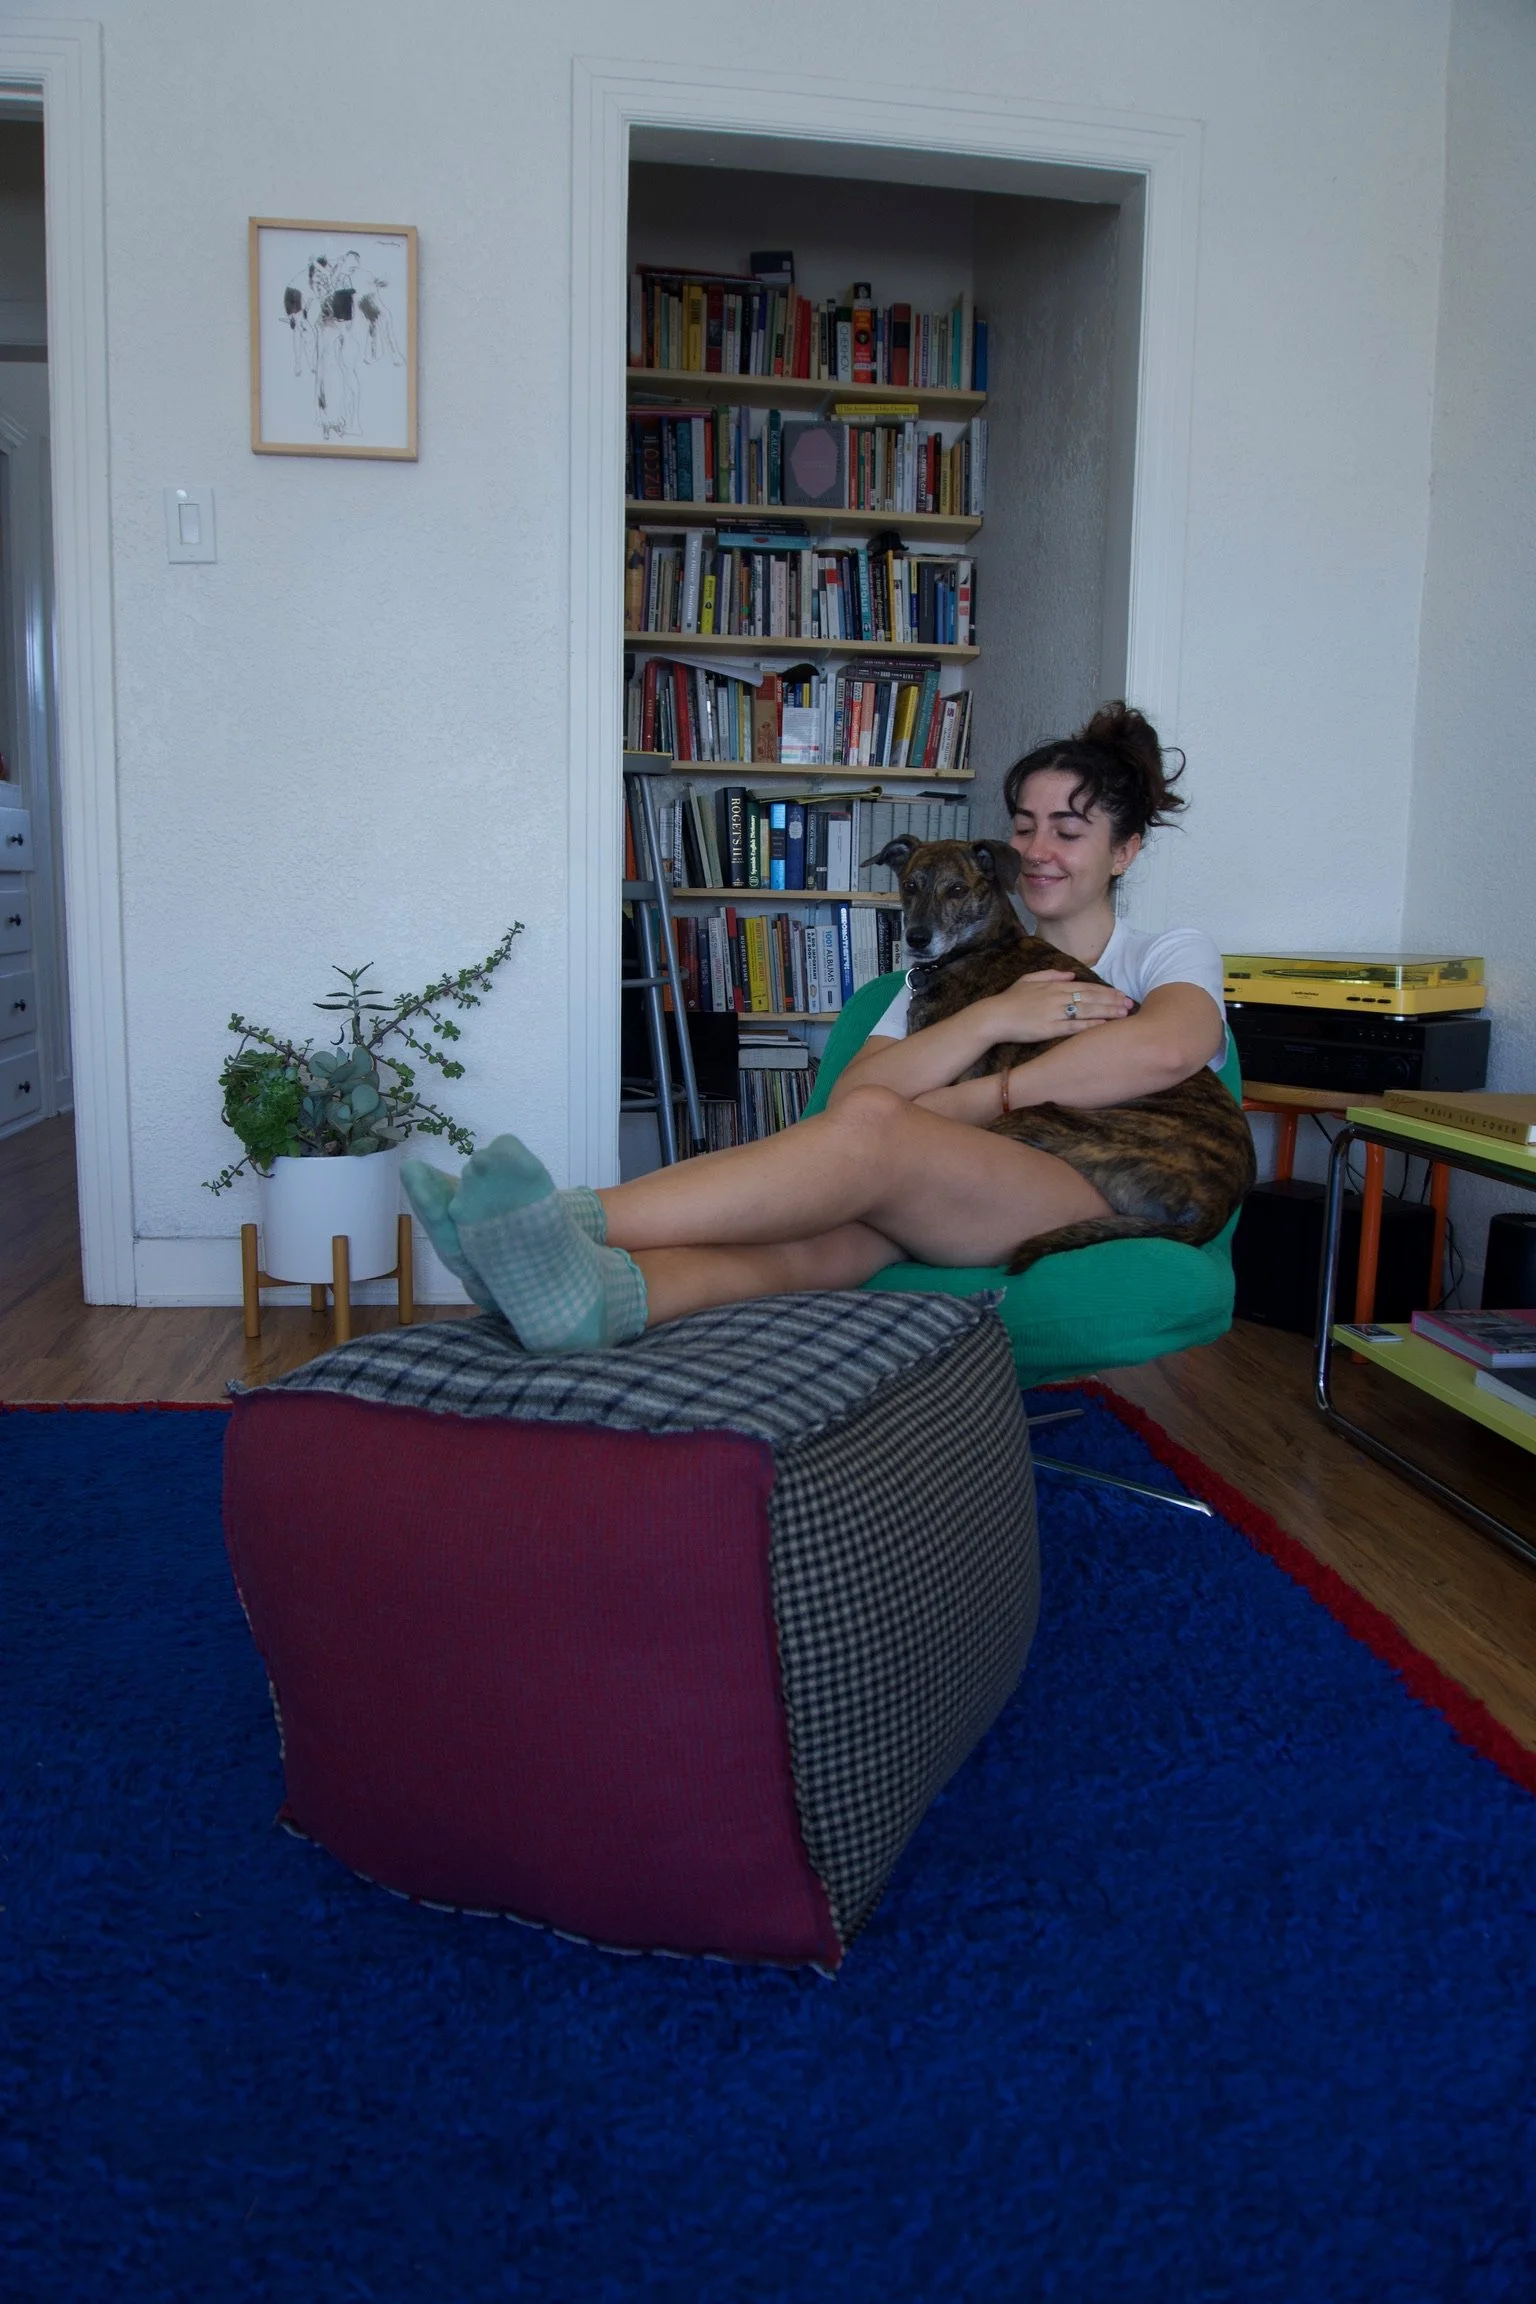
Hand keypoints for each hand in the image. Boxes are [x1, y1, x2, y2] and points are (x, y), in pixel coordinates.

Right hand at [984, 970, 1133, 1042]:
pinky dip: (1091, 1025)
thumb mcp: (1029, 980)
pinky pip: (1074, 1026)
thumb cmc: (1009, 1000)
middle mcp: (1057, 997)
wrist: (994, 1016)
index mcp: (1054, 986)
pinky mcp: (1049, 1028)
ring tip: (1124, 1014)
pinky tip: (1104, 1026)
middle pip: (1091, 997)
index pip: (1086, 986)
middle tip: (1130, 1003)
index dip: (1105, 990)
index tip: (1120, 993)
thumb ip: (1051, 975)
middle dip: (1112, 1000)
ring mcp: (1054, 1013)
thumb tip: (1071, 974)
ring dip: (1107, 1011)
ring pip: (1087, 1010)